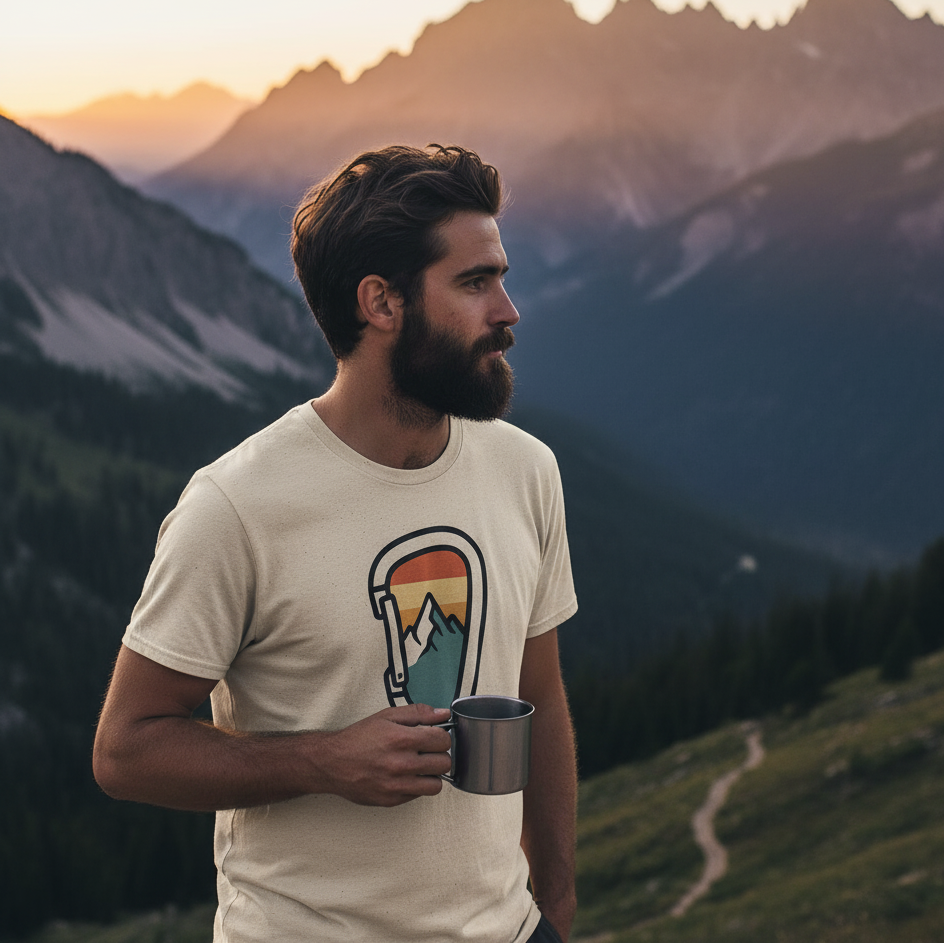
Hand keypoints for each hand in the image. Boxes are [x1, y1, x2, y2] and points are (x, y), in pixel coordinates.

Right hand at [313, 703, 452, 806]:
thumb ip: (418, 713)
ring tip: (420, 766)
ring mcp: (396, 785)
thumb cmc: (358, 738)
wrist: (332, 762)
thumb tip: (443, 714)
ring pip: (436, 785)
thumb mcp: (387, 716)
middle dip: (439, 755)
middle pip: (444, 763)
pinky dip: (417, 786)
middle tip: (428, 751)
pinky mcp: (392, 800)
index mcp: (401, 739)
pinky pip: (419, 795)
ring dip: (432, 774)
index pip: (442, 740)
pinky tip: (406, 776)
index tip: (435, 737)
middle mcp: (400, 764)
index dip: (442, 736)